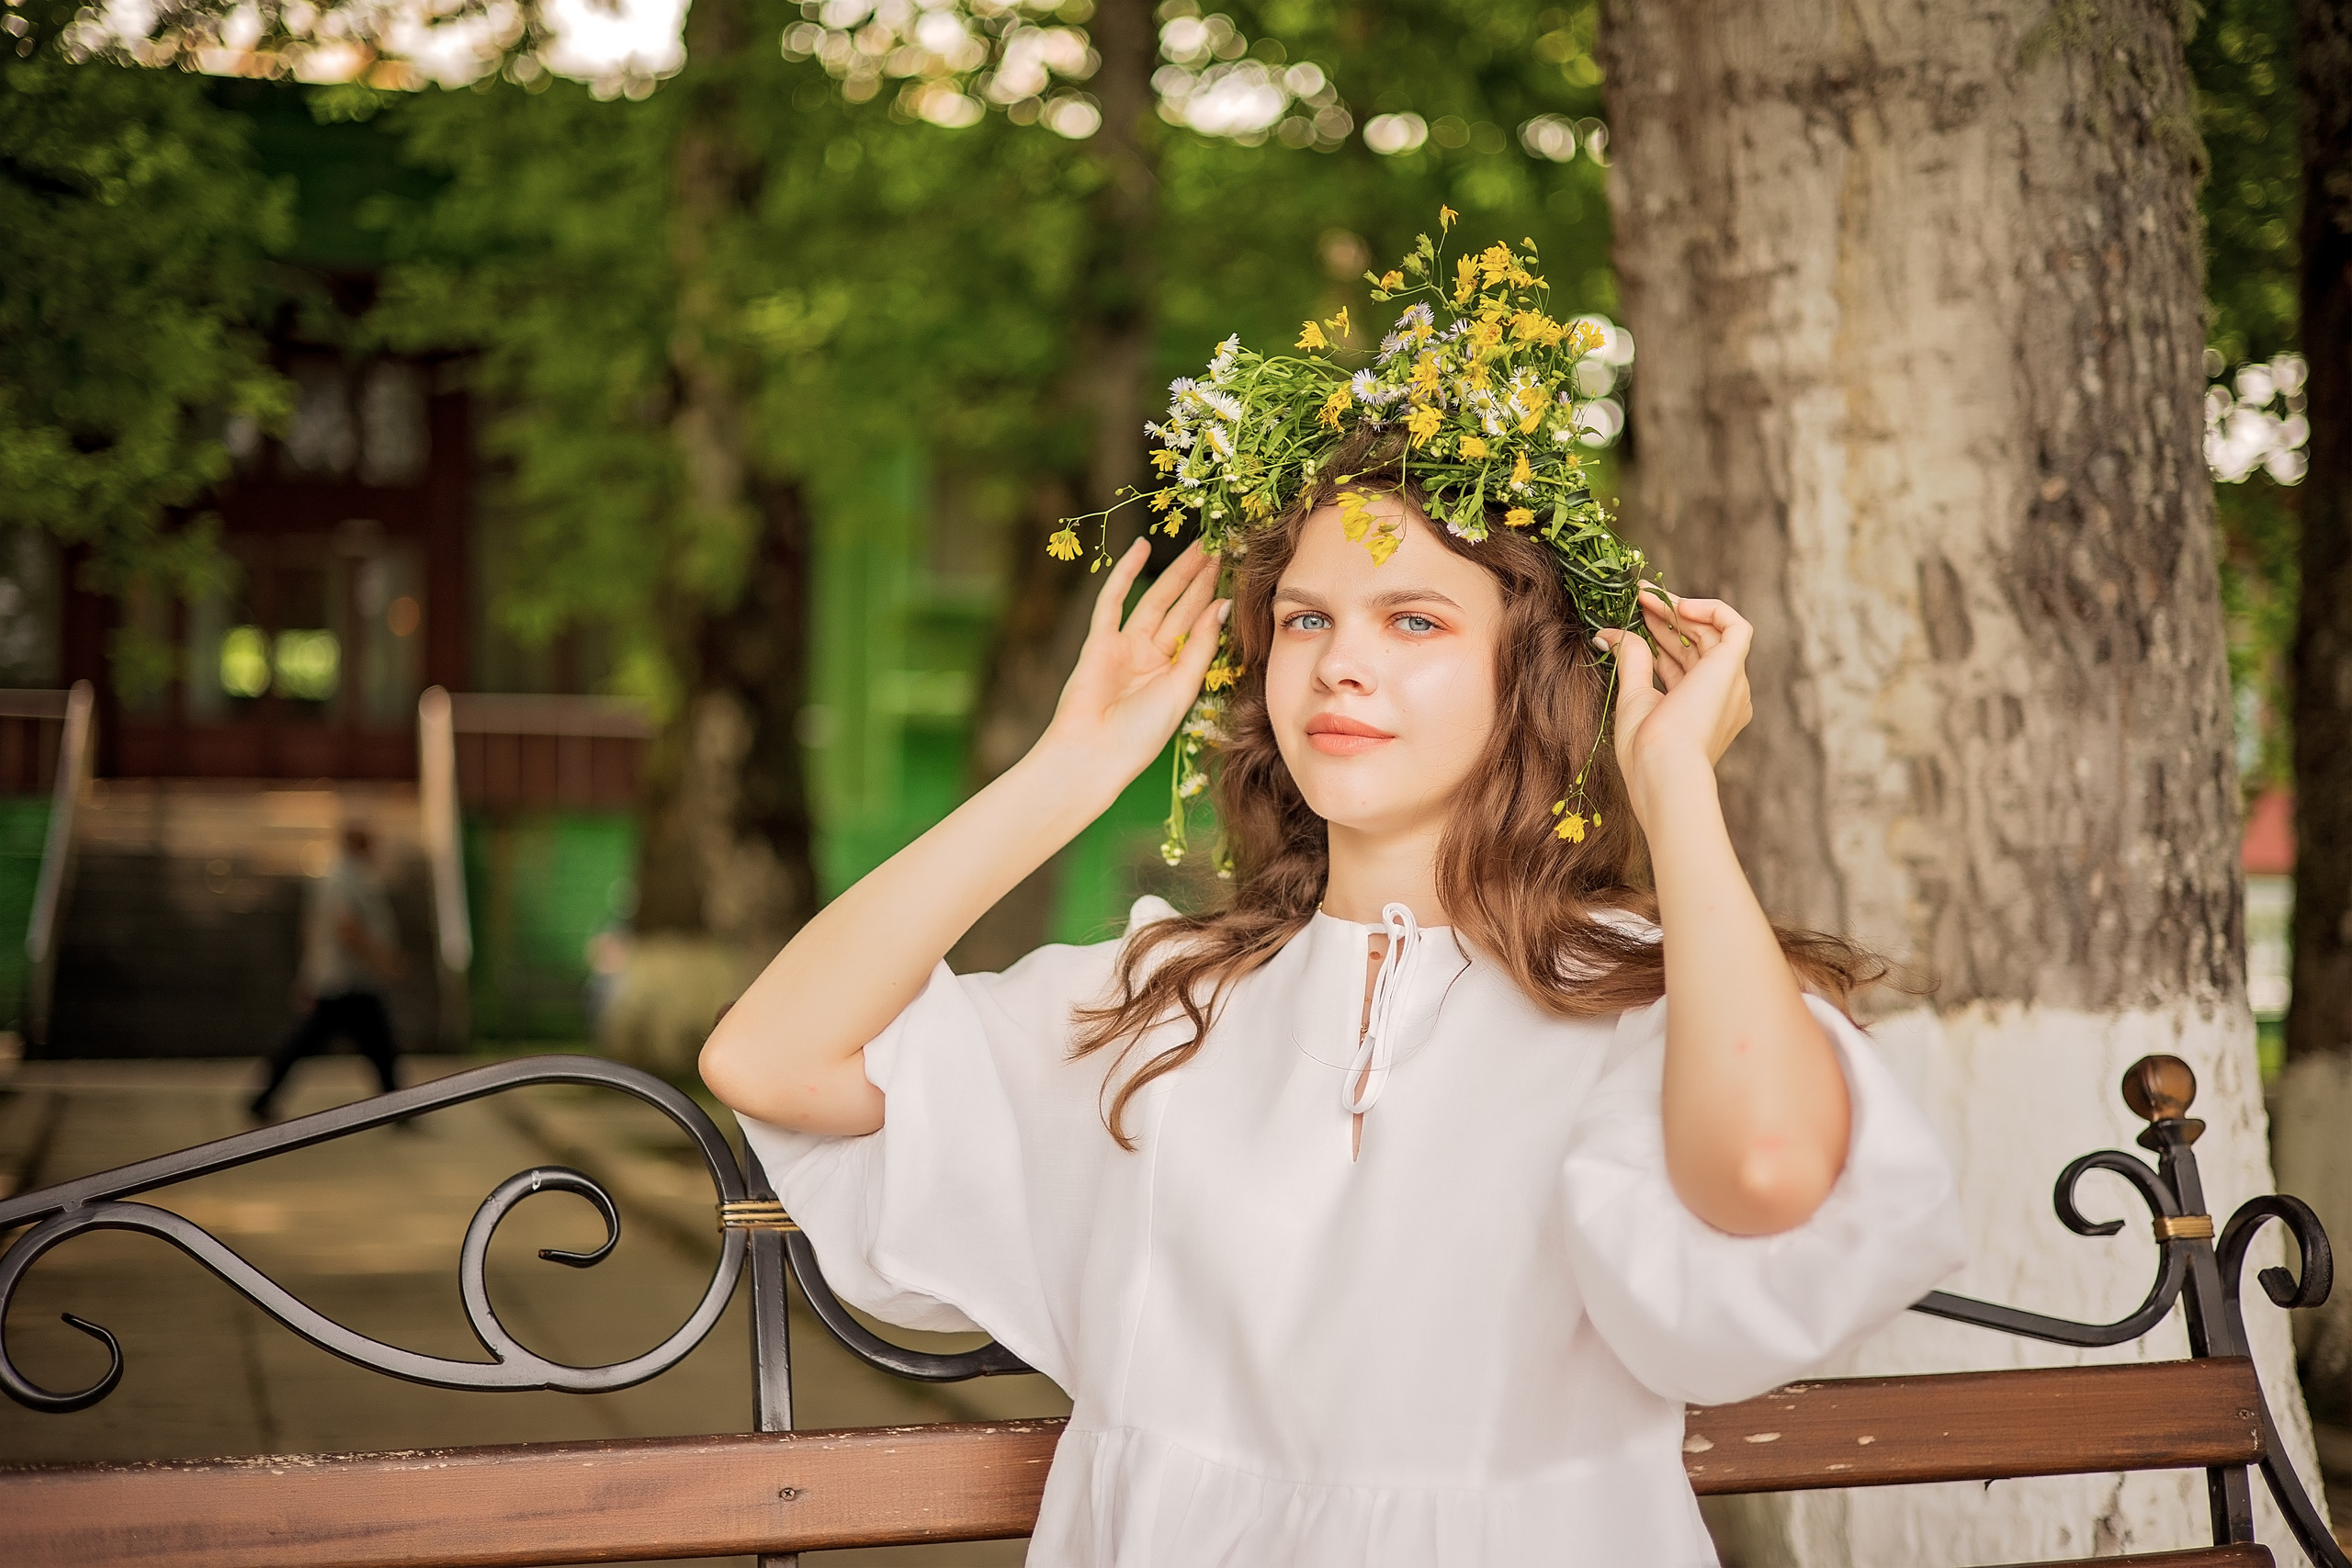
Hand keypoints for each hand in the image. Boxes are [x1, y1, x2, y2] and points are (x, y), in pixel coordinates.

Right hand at [1037, 538, 1227, 795]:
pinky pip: (1112, 600)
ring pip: (1155, 600)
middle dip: (1201, 579)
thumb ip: (1201, 645)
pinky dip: (1125, 573)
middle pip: (1181, 609)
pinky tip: (1141, 547)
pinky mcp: (1099, 640)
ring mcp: (1124, 647)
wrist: (1094, 754)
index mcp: (1175, 674)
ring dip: (1176, 573)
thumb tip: (1222, 604)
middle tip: (1222, 547)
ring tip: (1198, 544)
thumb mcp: (1182, 688)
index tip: (1238, 572)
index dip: (1217, 600)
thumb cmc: (1141, 733)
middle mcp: (1151, 657)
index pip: (1201, 629)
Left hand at [1597, 588, 1754, 819]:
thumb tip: (1609, 633)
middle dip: (1666, 619)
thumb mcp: (1634, 698)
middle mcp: (1723, 697)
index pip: (1682, 664)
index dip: (1658, 638)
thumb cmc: (1646, 748)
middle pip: (1697, 646)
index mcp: (1701, 712)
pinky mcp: (1733, 669)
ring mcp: (1732, 684)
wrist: (1664, 767)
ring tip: (1646, 596)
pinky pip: (1735, 627)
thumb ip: (1631, 662)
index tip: (1632, 618)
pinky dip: (1710, 610)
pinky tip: (1677, 606)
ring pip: (1711, 634)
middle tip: (1638, 598)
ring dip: (1678, 610)